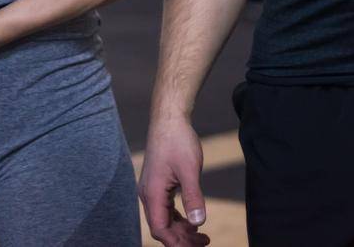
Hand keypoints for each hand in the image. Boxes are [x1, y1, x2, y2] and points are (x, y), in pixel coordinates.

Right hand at [138, 114, 209, 246]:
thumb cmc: (178, 141)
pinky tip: (193, 220)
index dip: (176, 243)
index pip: (160, 229)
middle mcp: (148, 195)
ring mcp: (152, 189)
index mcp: (153, 193)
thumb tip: (199, 222)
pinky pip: (166, 209)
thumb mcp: (190, 170)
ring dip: (181, 230)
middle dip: (181, 239)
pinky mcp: (158, 184)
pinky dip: (179, 218)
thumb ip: (193, 197)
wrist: (169, 119)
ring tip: (202, 236)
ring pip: (164, 219)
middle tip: (204, 242)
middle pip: (162, 227)